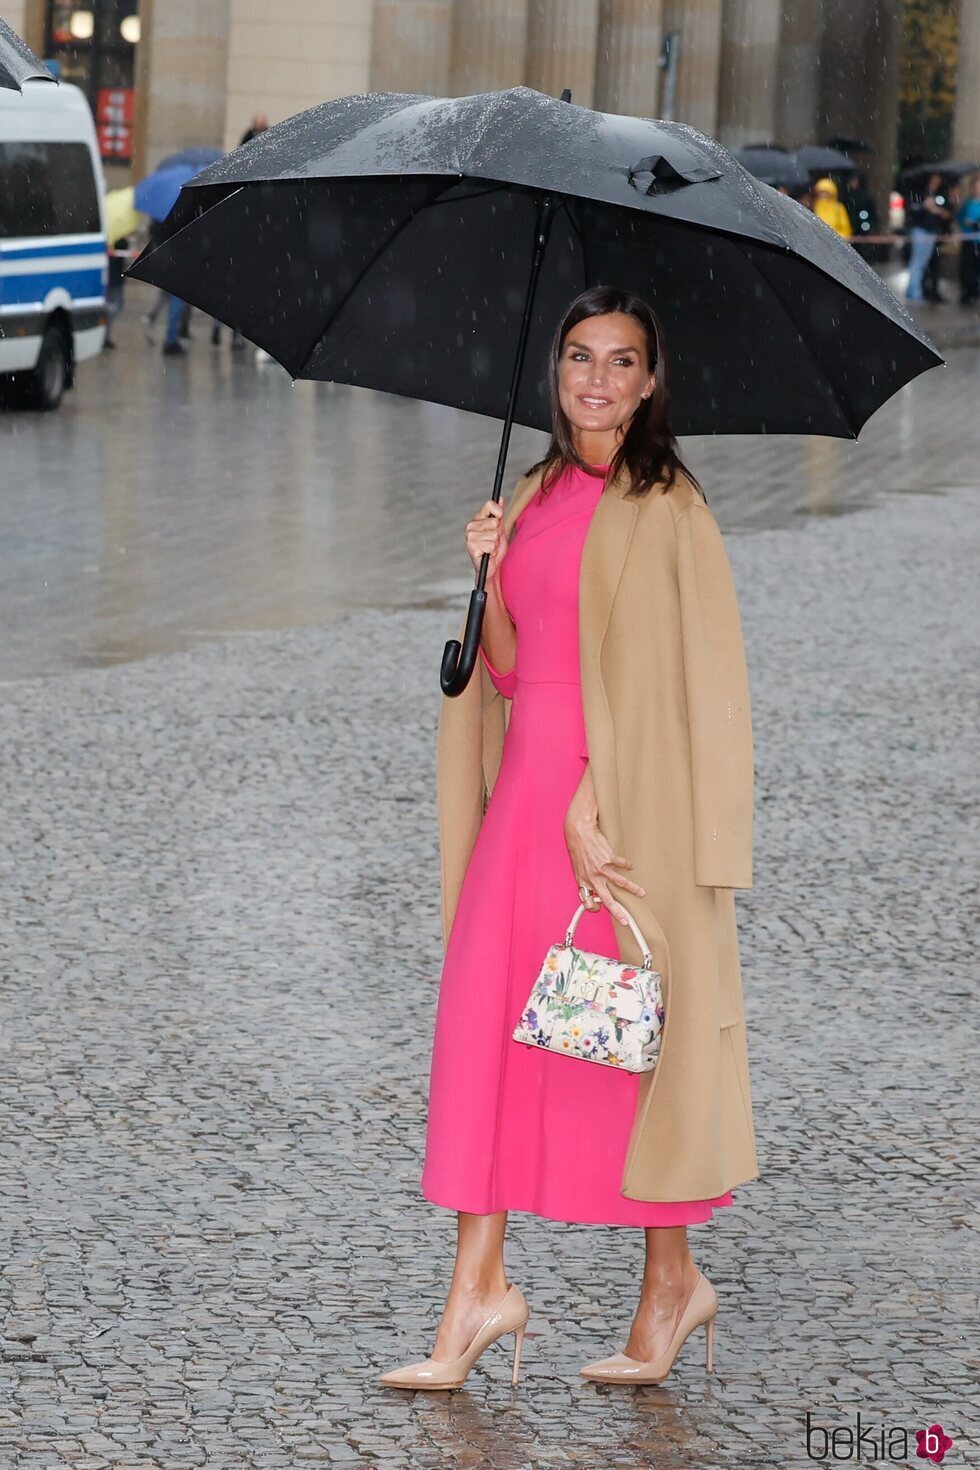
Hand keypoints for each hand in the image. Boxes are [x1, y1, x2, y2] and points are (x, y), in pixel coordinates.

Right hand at [465, 497, 507, 583]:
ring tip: (491, 549)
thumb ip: (499, 514)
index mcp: (477, 519)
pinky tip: (488, 554)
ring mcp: (470, 536)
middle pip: (495, 522)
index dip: (499, 512)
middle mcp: (471, 526)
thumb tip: (500, 498)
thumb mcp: (500, 529)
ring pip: (494, 535)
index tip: (500, 520)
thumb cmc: (495, 548)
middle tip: (493, 541)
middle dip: (498, 534)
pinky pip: (491, 546)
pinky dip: (493, 552)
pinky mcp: (471, 547)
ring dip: (496, 544)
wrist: (493, 566)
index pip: (490, 505)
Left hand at [563, 794, 645, 927]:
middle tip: (625, 920)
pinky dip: (627, 865)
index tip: (601, 909)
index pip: (588, 902)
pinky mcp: (609, 858)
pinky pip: (622, 865)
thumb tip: (594, 891)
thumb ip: (586, 880)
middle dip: (618, 912)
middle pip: (607, 900)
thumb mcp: (578, 868)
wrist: (579, 832)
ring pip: (621, 883)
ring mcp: (601, 869)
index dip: (594, 908)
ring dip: (633, 889)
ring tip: (641, 892)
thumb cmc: (578, 850)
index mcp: (583, 882)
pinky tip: (630, 865)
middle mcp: (593, 878)